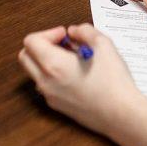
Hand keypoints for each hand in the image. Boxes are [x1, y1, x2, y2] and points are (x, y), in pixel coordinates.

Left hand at [18, 23, 146, 135]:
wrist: (121, 114)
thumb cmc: (113, 80)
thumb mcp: (103, 44)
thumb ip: (84, 31)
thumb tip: (73, 32)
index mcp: (53, 65)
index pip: (31, 41)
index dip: (48, 33)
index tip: (66, 36)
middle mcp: (45, 82)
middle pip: (25, 57)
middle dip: (42, 45)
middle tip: (64, 44)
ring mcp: (49, 96)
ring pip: (34, 72)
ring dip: (46, 60)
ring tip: (73, 59)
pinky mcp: (57, 106)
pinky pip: (46, 85)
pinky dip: (54, 75)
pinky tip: (77, 74)